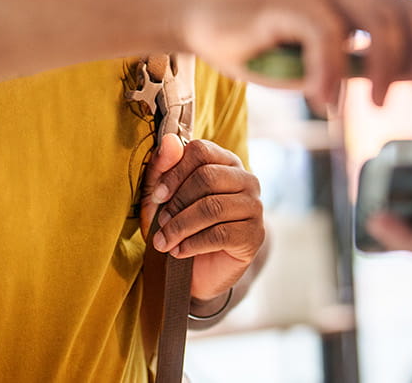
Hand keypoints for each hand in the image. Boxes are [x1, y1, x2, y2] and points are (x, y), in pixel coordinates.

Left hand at [140, 135, 265, 303]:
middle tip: (160, 223)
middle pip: (207, 176)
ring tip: (164, 241)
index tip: (157, 196)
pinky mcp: (255, 235)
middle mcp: (246, 180)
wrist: (198, 271)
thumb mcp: (163, 197)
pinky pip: (220, 234)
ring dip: (180, 226)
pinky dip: (192, 244)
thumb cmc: (180, 225)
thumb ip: (163, 168)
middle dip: (177, 203)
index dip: (174, 172)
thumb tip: (168, 140)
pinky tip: (179, 252)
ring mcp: (254, 207)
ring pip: (213, 207)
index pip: (201, 150)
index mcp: (226, 162)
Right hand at [183, 0, 411, 111]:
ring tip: (375, 106)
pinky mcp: (294, 2)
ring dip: (385, 68)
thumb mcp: (327, 64)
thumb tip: (408, 83)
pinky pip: (328, 40)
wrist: (209, 22)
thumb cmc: (270, 47)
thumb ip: (363, 68)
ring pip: (379, 24)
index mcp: (366, 1)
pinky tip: (325, 104)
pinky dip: (330, 75)